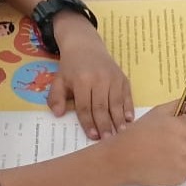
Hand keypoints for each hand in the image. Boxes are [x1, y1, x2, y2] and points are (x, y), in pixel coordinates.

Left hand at [44, 22, 131, 139]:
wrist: (85, 45)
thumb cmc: (71, 67)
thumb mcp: (58, 80)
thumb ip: (55, 97)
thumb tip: (58, 114)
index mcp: (81, 80)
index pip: (85, 106)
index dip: (88, 123)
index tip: (93, 137)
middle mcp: (99, 78)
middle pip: (102, 106)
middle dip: (105, 125)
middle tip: (108, 140)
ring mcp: (112, 78)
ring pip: (116, 102)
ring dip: (119, 120)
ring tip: (121, 134)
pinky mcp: (122, 77)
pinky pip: (126, 95)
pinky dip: (129, 108)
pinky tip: (130, 119)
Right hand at [104, 101, 185, 185]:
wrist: (124, 158)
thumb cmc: (138, 134)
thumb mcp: (158, 112)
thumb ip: (182, 106)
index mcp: (184, 127)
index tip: (182, 124)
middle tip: (167, 138)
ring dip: (183, 150)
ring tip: (163, 150)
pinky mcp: (182, 176)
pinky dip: (178, 164)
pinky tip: (163, 161)